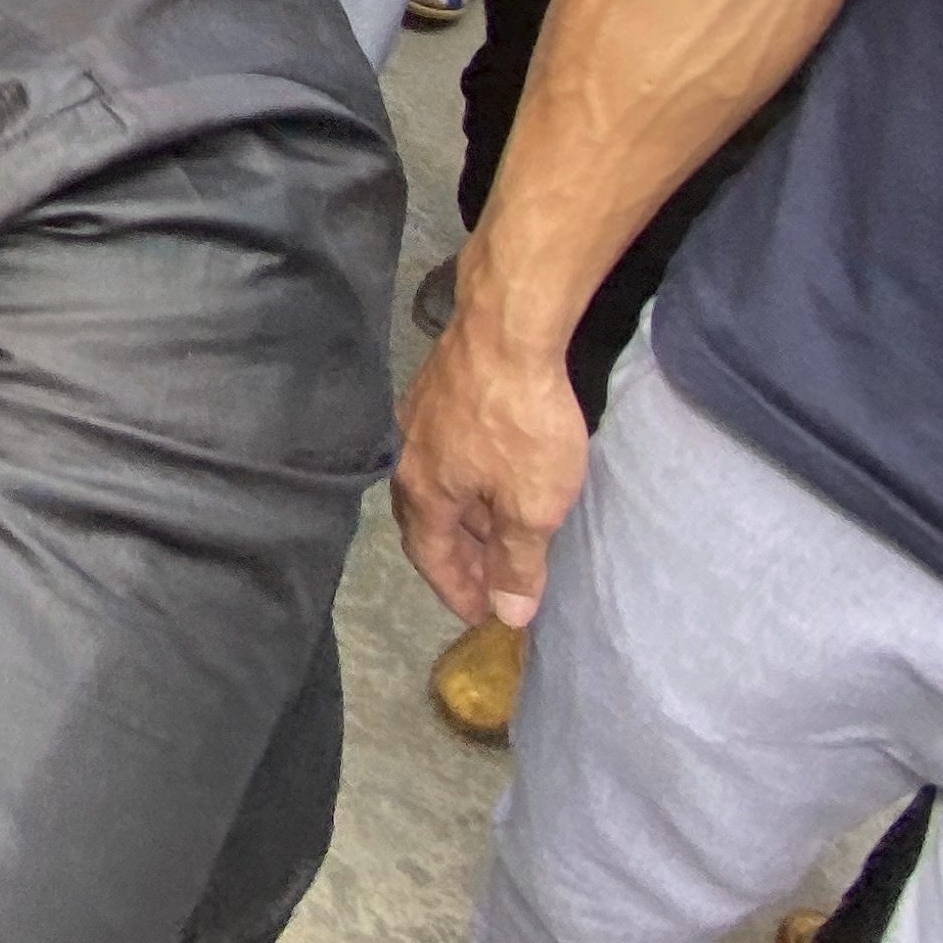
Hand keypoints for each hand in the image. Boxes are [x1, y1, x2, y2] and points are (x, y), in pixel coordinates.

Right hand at [390, 296, 589, 628]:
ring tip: (499, 532)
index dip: (456, 590)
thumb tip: (508, 614)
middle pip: (426, 520)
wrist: (509, 327)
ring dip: (464, 515)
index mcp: (423, 491)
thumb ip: (519, 562)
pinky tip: (494, 471)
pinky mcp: (439, 385)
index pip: (430, 556)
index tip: (481, 615)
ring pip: (437, 482)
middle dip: (457, 555)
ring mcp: (420, 416)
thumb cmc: (521, 423)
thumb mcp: (532, 506)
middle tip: (491, 581)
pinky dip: (468, 477)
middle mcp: (409, 456)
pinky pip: (447, 450)